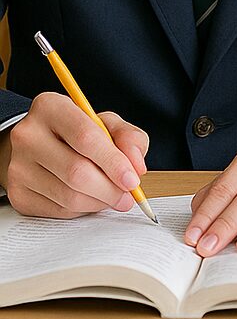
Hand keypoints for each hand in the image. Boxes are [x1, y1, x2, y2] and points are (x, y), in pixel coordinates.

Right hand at [0, 92, 147, 217]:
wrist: (40, 147)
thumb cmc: (79, 133)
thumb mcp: (107, 124)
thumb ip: (129, 138)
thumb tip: (136, 166)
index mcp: (50, 107)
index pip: (86, 137)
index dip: (113, 162)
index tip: (132, 179)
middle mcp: (27, 135)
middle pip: (77, 171)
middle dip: (110, 189)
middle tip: (127, 196)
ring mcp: (18, 166)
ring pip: (69, 196)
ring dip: (99, 202)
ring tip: (112, 197)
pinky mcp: (17, 194)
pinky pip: (59, 210)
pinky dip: (82, 210)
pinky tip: (89, 198)